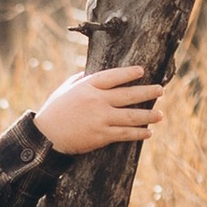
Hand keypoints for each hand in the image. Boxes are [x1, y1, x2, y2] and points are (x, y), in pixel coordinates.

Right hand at [33, 63, 165, 153]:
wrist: (46, 136)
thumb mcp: (66, 89)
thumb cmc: (55, 110)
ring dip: (148, 115)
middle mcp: (97, 101)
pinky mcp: (101, 136)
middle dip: (147, 92)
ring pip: (131, 116)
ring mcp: (100, 119)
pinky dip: (138, 133)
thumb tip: (95, 73)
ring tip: (160, 115)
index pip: (113, 77)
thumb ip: (82, 80)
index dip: (129, 73)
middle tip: (160, 90)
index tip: (142, 71)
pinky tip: (147, 132)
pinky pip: (124, 134)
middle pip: (128, 95)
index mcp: (88, 87)